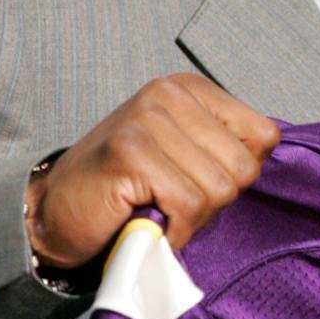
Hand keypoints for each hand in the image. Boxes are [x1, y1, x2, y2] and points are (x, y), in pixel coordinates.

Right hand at [25, 74, 279, 267]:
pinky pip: (189, 204)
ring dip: (192, 218)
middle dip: (215, 201)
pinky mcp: (131, 152)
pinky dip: (174, 229)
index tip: (197, 181)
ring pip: (219, 189)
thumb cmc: (126, 191)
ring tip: (158, 210)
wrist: (55, 212)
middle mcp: (169, 94)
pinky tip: (148, 221)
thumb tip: (263, 164)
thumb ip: (224, 150)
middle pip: (243, 167)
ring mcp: (147, 119)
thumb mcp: (184, 156)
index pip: (264, 136)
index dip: (239, 174)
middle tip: (173, 202)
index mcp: (190, 90)